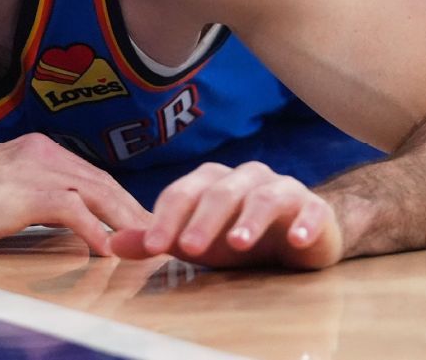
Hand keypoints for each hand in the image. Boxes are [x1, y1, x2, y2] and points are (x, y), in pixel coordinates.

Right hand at [0, 133, 150, 255]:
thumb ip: (33, 198)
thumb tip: (65, 221)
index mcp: (37, 150)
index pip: (92, 176)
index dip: (119, 201)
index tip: (139, 224)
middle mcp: (42, 152)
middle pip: (104, 183)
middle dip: (133, 211)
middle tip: (157, 237)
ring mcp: (34, 170)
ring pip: (97, 193)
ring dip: (126, 222)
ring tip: (147, 245)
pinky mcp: (24, 193)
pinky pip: (74, 211)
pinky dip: (96, 231)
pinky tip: (108, 251)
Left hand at [109, 162, 342, 268]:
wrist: (300, 235)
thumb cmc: (238, 235)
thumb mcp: (195, 242)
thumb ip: (157, 240)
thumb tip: (112, 243)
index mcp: (211, 181)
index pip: (183, 194)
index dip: (166, 218)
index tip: (152, 247)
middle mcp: (244, 178)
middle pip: (220, 192)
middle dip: (202, 220)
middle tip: (188, 247)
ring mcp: (280, 188)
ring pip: (262, 197)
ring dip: (249, 220)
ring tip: (238, 243)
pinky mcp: (313, 207)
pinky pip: (309, 210)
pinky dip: (302, 223)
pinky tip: (294, 240)